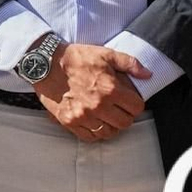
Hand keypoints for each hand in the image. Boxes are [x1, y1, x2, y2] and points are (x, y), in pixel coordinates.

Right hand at [34, 43, 148, 140]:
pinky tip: (93, 121)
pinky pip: (89, 137)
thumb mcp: (105, 54)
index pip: (137, 108)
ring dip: (110, 125)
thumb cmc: (75, 57)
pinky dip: (94, 132)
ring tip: (105, 115)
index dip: (135, 103)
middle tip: (117, 107)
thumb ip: (129, 64)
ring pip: (109, 133)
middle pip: (125, 123)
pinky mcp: (69, 121)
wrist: (44, 63)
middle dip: (124, 115)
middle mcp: (98, 106)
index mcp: (110, 89)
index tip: (128, 99)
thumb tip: (148, 75)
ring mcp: (83, 116)